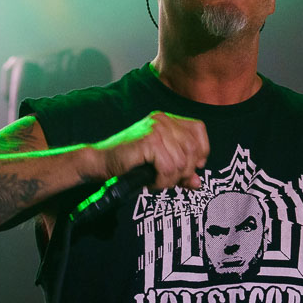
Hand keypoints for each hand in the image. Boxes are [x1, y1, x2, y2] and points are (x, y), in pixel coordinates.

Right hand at [92, 111, 208, 189]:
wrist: (101, 162)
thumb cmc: (129, 163)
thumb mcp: (161, 166)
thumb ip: (181, 171)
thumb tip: (197, 182)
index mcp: (167, 120)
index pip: (198, 129)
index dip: (201, 150)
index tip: (193, 167)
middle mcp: (163, 120)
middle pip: (193, 148)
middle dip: (185, 170)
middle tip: (168, 179)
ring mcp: (157, 129)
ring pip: (182, 162)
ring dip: (171, 178)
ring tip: (156, 180)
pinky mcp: (149, 141)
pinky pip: (169, 168)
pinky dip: (162, 180)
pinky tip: (150, 180)